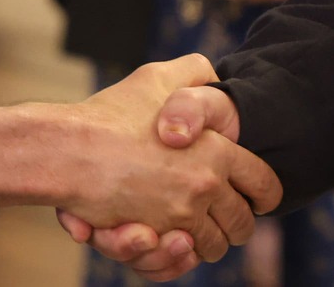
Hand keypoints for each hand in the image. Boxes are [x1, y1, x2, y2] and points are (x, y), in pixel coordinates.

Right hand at [58, 84, 250, 280]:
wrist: (68, 148)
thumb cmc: (110, 112)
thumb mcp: (158, 77)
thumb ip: (193, 72)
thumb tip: (213, 73)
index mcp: (217, 149)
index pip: (263, 183)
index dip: (265, 193)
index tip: (259, 198)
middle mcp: (205, 185)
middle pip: (242, 222)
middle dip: (237, 223)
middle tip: (227, 217)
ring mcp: (181, 214)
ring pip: (214, 245)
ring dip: (208, 241)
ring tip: (196, 229)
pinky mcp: (155, 237)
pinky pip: (183, 260)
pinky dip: (181, 257)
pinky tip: (176, 241)